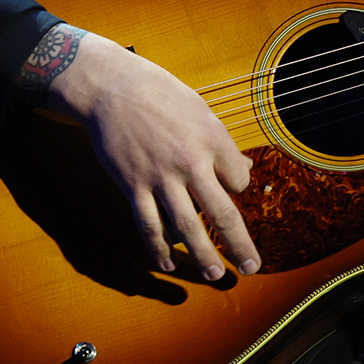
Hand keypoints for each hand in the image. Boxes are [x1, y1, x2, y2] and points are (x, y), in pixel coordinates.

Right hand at [44, 31, 260, 279]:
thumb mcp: (200, 110)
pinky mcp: (134, 186)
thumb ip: (220, 143)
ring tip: (214, 274)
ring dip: (203, 255)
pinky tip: (167, 262)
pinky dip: (159, 248)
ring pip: (187, 227)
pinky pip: (150, 224)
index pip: (238, 180)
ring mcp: (160, 178)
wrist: (112, 89)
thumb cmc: (159, 94)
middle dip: (239, 244)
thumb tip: (241, 168)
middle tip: (251, 267)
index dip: (237, 187)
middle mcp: (190, 162)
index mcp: (212, 138)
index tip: (230, 186)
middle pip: (222, 212)